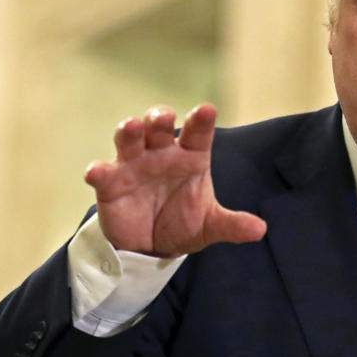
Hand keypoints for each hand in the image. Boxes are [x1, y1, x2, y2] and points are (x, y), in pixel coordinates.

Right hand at [84, 104, 266, 256]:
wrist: (150, 247)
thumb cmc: (183, 224)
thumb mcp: (209, 227)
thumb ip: (231, 225)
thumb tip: (260, 230)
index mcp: (190, 157)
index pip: (197, 133)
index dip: (200, 121)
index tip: (206, 110)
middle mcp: (161, 154)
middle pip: (158, 126)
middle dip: (159, 117)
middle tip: (163, 118)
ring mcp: (134, 165)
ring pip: (129, 139)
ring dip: (129, 131)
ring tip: (131, 127)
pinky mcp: (110, 183)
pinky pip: (102, 173)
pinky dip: (98, 170)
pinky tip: (97, 173)